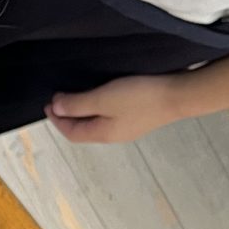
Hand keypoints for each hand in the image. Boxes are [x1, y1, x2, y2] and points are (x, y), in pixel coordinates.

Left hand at [47, 74, 182, 145]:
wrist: (179, 94)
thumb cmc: (141, 97)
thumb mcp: (103, 98)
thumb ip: (78, 104)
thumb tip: (56, 108)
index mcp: (103, 134)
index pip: (71, 132)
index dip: (57, 119)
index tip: (48, 103)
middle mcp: (114, 135)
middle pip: (83, 129)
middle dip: (69, 116)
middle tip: (59, 99)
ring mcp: (129, 127)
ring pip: (98, 122)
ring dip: (84, 112)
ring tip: (77, 97)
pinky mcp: (140, 117)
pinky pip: (111, 116)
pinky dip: (100, 108)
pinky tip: (103, 96)